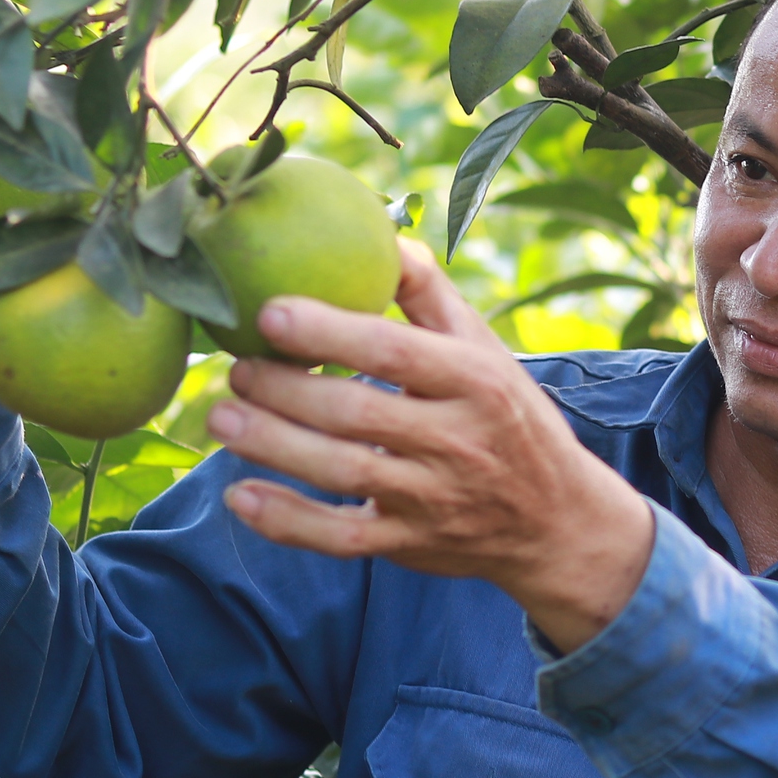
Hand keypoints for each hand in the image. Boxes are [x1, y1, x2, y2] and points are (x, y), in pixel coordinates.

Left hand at [206, 242, 656, 651]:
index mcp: (475, 381)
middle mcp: (455, 440)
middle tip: (235, 370)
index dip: (328, 332)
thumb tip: (380, 234)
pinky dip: (286, 522)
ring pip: (339, 472)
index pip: (394, 351)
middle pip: (354, 413)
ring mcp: (431, 498)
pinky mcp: (408, 544)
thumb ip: (431, 295)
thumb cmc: (508, 416)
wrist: (557, 522)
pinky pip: (339, 537)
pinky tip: (239, 496)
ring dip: (272, 446)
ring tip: (221, 420)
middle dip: (283, 390)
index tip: (269, 312)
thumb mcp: (487, 350)